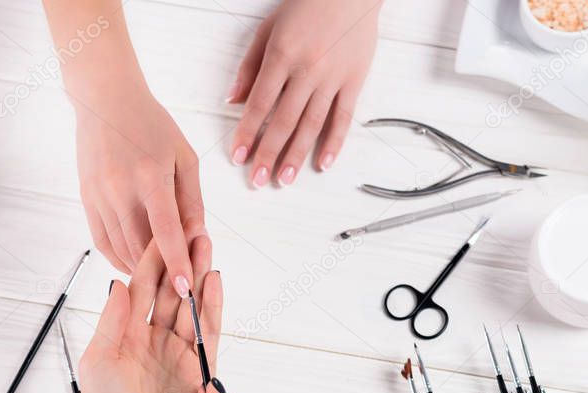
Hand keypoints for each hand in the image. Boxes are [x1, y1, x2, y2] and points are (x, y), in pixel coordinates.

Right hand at [75, 82, 204, 288]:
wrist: (105, 100)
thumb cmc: (151, 125)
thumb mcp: (184, 156)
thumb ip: (192, 199)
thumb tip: (197, 237)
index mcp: (151, 176)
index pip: (166, 232)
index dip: (176, 263)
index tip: (186, 290)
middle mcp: (121, 189)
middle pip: (141, 247)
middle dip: (161, 271)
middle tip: (179, 285)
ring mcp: (99, 195)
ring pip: (121, 249)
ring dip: (141, 268)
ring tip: (160, 275)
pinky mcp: (86, 199)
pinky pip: (102, 241)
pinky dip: (119, 258)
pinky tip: (135, 263)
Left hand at [76, 237, 220, 392]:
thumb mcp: (99, 361)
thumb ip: (112, 322)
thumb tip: (119, 283)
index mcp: (127, 332)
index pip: (142, 287)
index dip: (152, 259)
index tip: (161, 229)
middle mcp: (155, 337)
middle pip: (172, 290)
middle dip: (181, 259)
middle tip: (193, 227)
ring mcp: (178, 352)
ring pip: (191, 305)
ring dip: (199, 275)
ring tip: (207, 245)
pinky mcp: (198, 368)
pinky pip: (207, 332)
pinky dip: (211, 306)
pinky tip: (214, 281)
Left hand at [227, 0, 381, 186]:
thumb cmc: (306, 6)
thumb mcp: (269, 29)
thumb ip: (250, 66)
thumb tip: (233, 100)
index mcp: (282, 55)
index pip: (259, 104)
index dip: (247, 132)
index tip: (238, 156)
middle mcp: (307, 70)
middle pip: (284, 121)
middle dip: (268, 153)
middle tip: (258, 179)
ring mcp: (332, 78)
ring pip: (312, 124)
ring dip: (297, 155)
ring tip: (285, 179)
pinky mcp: (354, 81)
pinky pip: (344, 117)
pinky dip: (334, 143)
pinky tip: (323, 163)